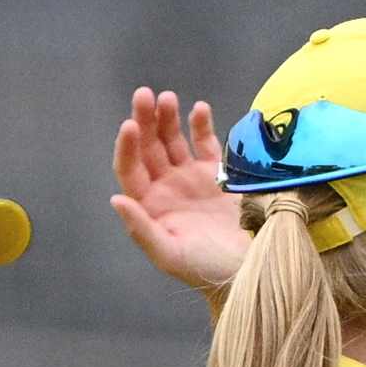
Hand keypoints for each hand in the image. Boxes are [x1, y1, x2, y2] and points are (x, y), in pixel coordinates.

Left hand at [111, 87, 251, 295]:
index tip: (130, 125)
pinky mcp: (217, 175)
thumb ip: (141, 228)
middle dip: (145, 120)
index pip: (130, 168)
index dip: (128, 146)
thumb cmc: (206, 270)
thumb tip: (116, 198)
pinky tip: (199, 108)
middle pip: (149, 147)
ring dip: (168, 117)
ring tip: (167, 97)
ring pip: (173, 140)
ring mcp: (190, 179)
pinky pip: (205, 143)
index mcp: (149, 206)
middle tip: (145, 95)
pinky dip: (201, 125)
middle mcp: (166, 188)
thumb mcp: (170, 254)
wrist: (249, 272)